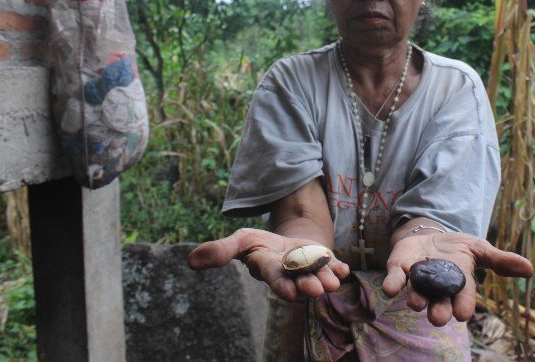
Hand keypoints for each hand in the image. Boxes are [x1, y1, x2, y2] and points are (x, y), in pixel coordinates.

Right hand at [187, 228, 349, 301]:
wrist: (286, 243)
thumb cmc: (260, 244)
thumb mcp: (240, 241)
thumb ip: (220, 251)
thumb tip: (190, 261)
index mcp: (270, 269)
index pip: (275, 279)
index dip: (282, 286)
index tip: (290, 293)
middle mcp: (291, 273)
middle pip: (300, 281)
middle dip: (308, 285)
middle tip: (317, 290)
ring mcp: (309, 268)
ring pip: (318, 276)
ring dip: (326, 279)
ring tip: (332, 282)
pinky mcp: (324, 262)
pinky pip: (333, 266)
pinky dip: (339, 267)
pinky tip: (344, 269)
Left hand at [382, 232, 533, 326]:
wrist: (428, 234)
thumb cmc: (456, 247)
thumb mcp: (479, 249)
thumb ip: (500, 260)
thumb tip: (529, 269)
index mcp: (459, 283)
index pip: (463, 297)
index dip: (463, 305)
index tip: (463, 314)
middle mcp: (437, 287)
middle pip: (438, 303)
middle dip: (438, 311)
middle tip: (438, 319)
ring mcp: (417, 279)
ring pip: (416, 294)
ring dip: (416, 299)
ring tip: (415, 304)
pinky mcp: (399, 269)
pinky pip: (395, 279)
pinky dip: (392, 284)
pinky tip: (390, 289)